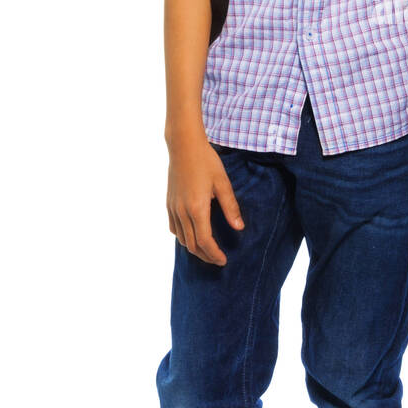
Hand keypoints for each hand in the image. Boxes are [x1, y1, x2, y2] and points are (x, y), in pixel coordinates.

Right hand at [166, 133, 244, 265]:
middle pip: (192, 245)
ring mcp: (173, 208)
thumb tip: (239, 228)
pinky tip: (192, 236)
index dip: (214, 254)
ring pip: (181, 238)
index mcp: (197, 208)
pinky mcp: (168, 203)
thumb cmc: (206, 161)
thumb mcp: (223, 183)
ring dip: (194, 249)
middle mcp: (182, 212)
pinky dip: (183, 237)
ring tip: (207, 251)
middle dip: (205, 256)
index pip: (205, 241)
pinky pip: (174, 228)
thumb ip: (231, 207)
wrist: (184, 146)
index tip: (224, 261)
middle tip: (218, 260)